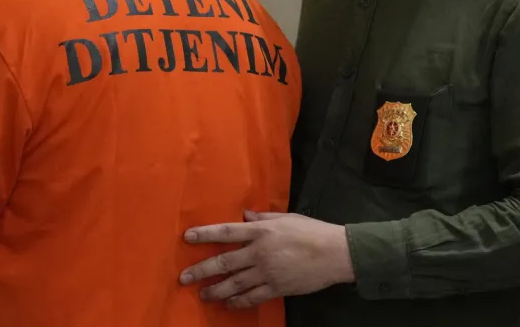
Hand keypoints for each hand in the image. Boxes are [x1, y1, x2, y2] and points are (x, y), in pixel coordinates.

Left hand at [179, 211, 354, 308]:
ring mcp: (267, 272)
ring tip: (202, 295)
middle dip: (202, 271)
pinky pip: (252, 297)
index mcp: (261, 231)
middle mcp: (259, 252)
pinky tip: (228, 304)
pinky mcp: (276, 288)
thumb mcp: (286, 218)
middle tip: (184, 278)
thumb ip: (263, 217)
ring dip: (215, 291)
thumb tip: (245, 215)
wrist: (334, 253)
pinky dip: (238, 302)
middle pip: (224, 262)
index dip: (205, 234)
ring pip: (234, 284)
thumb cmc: (311, 231)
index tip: (187, 237)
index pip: (226, 232)